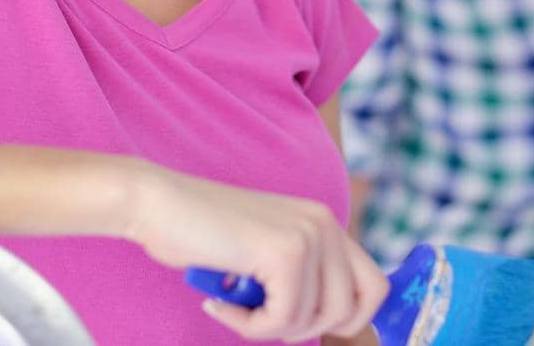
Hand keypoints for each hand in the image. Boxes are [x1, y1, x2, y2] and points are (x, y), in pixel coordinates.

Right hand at [123, 161, 389, 342]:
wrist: (159, 204)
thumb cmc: (201, 235)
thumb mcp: (266, 254)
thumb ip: (302, 276)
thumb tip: (330, 324)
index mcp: (324, 222)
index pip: (374, 286)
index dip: (350, 319)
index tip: (304, 324)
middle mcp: (325, 223)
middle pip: (352, 311)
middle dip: (306, 329)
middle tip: (263, 316)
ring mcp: (309, 235)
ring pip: (313, 321)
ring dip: (268, 327)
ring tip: (234, 305)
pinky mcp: (286, 252)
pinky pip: (281, 320)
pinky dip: (248, 325)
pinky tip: (221, 302)